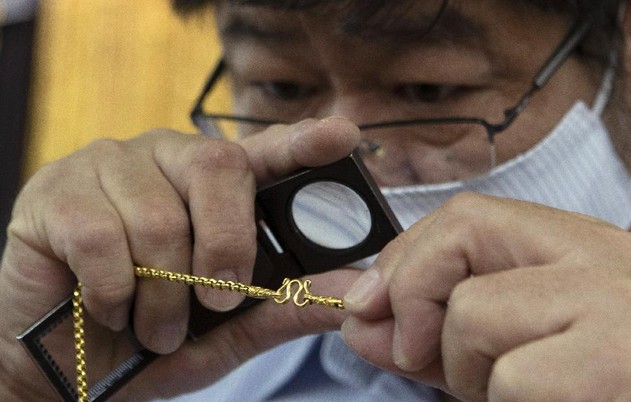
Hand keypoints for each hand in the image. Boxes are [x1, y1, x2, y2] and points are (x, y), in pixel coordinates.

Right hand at [0, 117, 361, 399]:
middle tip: (217, 301)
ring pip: (161, 217)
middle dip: (227, 247)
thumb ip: (287, 304)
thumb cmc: (155, 336)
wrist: (68, 365)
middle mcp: (167, 159)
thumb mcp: (232, 329)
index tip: (343, 135)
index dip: (303, 141)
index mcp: (215, 185)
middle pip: (220, 168)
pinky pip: (103, 235)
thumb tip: (351, 289)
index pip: (265, 151)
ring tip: (154, 326)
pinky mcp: (56, 190)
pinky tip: (109, 308)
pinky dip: (113, 291)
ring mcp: (110, 166)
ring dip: (163, 293)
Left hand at [341, 193, 630, 400]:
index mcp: (583, 246)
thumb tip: (356, 316)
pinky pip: (511, 378)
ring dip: (469, 374)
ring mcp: (623, 305)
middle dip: (416, 298)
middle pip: (462, 231)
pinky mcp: (627, 363)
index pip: (467, 214)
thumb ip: (431, 330)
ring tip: (518, 397)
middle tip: (421, 358)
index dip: (403, 258)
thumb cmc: (592, 399)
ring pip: (472, 312)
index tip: (369, 307)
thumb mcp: (503, 353)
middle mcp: (608, 258)